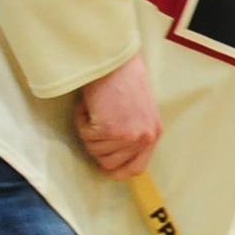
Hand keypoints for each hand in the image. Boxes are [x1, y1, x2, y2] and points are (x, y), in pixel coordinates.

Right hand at [77, 53, 161, 178]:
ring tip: (96, 111)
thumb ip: (132, 136)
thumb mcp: (138, 114)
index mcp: (153, 134)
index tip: (103, 167)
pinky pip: (85, 136)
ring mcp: (128, 135)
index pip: (136, 169)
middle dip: (96, 147)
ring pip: (94, 151)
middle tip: (95, 125)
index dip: (117, 171)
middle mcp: (144, 138)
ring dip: (88, 132)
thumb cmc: (123, 83)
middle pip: (109, 164)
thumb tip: (111, 161)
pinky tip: (90, 106)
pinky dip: (81, 121)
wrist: (116, 63)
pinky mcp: (110, 129)